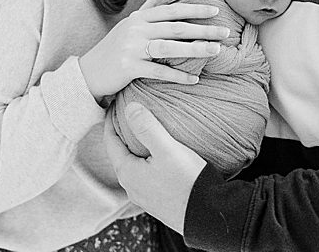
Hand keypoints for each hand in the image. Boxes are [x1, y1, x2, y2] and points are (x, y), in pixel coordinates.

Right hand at [79, 0, 227, 100]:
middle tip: (225, 31)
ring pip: (169, 48)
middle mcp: (136, 30)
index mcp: (140, 18)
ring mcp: (131, 48)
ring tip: (215, 51)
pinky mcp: (128, 68)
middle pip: (175, 27)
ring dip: (194, 49)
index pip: (171, 10)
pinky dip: (177, 76)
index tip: (215, 10)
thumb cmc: (114, 47)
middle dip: (202, 29)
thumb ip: (151, 5)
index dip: (194, 9)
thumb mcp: (130, 23)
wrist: (88, 72)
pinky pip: (158, 72)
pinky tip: (194, 80)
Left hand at [105, 102, 205, 233]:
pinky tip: (158, 156)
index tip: (116, 103)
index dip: (111, 119)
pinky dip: (145, 160)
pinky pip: (145, 175)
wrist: (208, 216)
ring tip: (144, 132)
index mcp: (127, 172)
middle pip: (120, 153)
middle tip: (128, 114)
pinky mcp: (158, 201)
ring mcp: (144, 196)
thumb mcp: (167, 149)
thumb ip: (146, 127)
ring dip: (135, 148)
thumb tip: (129, 108)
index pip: (110, 140)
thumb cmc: (187, 182)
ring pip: (133, 165)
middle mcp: (131, 187)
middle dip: (122, 133)